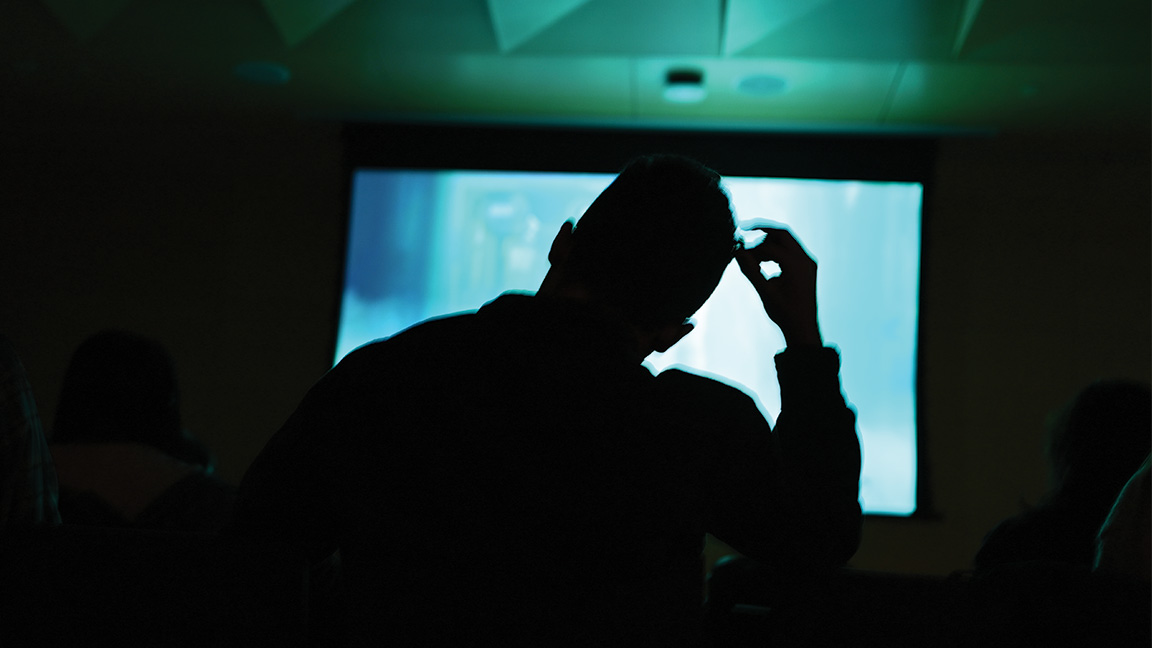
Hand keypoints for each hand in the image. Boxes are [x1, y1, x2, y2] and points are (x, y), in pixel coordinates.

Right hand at [735, 225, 822, 346]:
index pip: (770, 246)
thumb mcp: (764, 290)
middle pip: (783, 234)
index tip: (738, 249)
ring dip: (770, 243)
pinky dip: (778, 251)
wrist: (803, 328)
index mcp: (796, 264)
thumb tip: (736, 251)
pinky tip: (764, 261)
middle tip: (745, 230)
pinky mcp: (808, 267)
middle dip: (763, 232)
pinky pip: (792, 251)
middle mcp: (806, 259)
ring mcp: (809, 262)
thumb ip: (750, 269)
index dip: (752, 246)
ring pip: (788, 241)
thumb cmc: (784, 312)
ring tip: (753, 255)